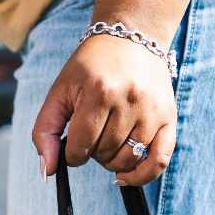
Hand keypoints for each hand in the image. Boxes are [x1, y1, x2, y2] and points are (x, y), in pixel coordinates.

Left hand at [31, 33, 176, 189]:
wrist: (131, 37)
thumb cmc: (90, 67)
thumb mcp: (59, 91)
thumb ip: (44, 131)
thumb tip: (45, 172)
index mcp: (99, 92)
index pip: (80, 146)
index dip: (70, 152)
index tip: (71, 142)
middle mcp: (129, 101)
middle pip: (103, 154)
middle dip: (91, 152)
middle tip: (91, 132)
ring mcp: (152, 110)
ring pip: (127, 159)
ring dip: (111, 160)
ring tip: (106, 141)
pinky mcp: (169, 117)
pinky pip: (160, 160)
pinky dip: (142, 175)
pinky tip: (125, 176)